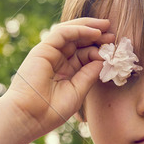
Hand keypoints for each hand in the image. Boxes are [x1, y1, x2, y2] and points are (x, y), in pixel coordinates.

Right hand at [2, 17, 114, 139]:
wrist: (29, 117)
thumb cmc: (52, 110)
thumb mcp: (78, 91)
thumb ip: (89, 74)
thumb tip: (102, 59)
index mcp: (66, 71)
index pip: (84, 54)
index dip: (99, 50)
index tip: (114, 50)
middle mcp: (57, 60)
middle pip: (79, 41)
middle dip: (97, 35)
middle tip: (113, 33)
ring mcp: (50, 54)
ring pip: (71, 32)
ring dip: (89, 27)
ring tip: (107, 26)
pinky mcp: (43, 50)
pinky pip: (62, 33)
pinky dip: (79, 30)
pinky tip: (94, 32)